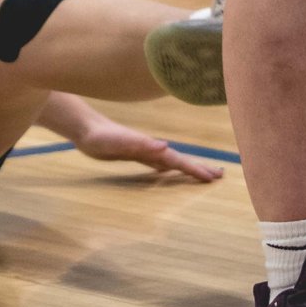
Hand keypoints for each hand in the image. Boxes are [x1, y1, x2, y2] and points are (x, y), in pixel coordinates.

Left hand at [71, 111, 224, 183]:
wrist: (85, 130)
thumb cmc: (101, 137)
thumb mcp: (121, 142)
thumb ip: (142, 144)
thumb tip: (166, 147)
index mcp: (152, 148)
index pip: (178, 161)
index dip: (195, 169)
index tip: (213, 177)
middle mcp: (151, 149)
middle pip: (180, 160)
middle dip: (198, 168)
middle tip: (220, 175)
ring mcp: (144, 151)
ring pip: (170, 162)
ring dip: (186, 167)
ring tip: (201, 173)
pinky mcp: (134, 154)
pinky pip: (156, 163)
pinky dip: (166, 168)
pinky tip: (167, 172)